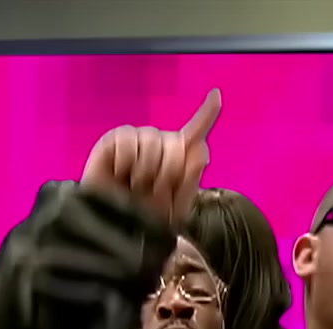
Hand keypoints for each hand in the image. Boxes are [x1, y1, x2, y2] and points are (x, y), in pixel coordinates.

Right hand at [80, 89, 221, 223]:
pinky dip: (125, 163)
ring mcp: (138, 138)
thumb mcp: (177, 204)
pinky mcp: (115, 139)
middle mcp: (159, 142)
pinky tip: (120, 173)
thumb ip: (191, 174)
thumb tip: (201, 145)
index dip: (207, 113)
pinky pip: (128, 141)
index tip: (216, 95)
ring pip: (153, 142)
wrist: (116, 229)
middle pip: (177, 145)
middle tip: (153, 191)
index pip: (195, 132)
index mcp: (178, 156)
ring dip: (145, 172)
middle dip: (168, 174)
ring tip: (134, 185)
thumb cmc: (147, 218)